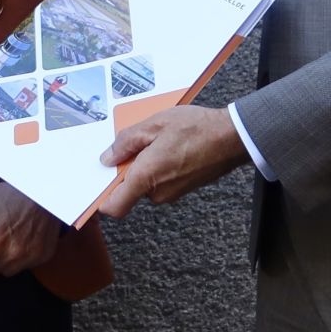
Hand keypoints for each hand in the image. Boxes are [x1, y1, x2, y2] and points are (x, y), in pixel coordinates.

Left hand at [0, 182, 61, 282]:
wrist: (45, 191)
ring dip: (3, 260)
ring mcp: (31, 257)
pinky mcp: (43, 256)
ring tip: (8, 237)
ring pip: (8, 270)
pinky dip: (21, 257)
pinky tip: (23, 238)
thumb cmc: (12, 194)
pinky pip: (25, 265)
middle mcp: (14, 253)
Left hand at [96, 106, 247, 218]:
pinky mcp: (183, 189)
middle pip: (129, 188)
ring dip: (145, 164)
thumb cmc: (196, 129)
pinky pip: (161, 180)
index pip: (115, 207)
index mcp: (146, 177)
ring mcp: (172, 193)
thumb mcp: (153, 125)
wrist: (233, 138)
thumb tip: (107, 158)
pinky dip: (159, 166)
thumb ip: (126, 143)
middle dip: (128, 168)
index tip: (96, 185)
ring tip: (158, 140)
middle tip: (136, 143)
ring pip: (146, 182)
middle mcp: (158, 192)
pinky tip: (170, 145)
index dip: (102, 200)